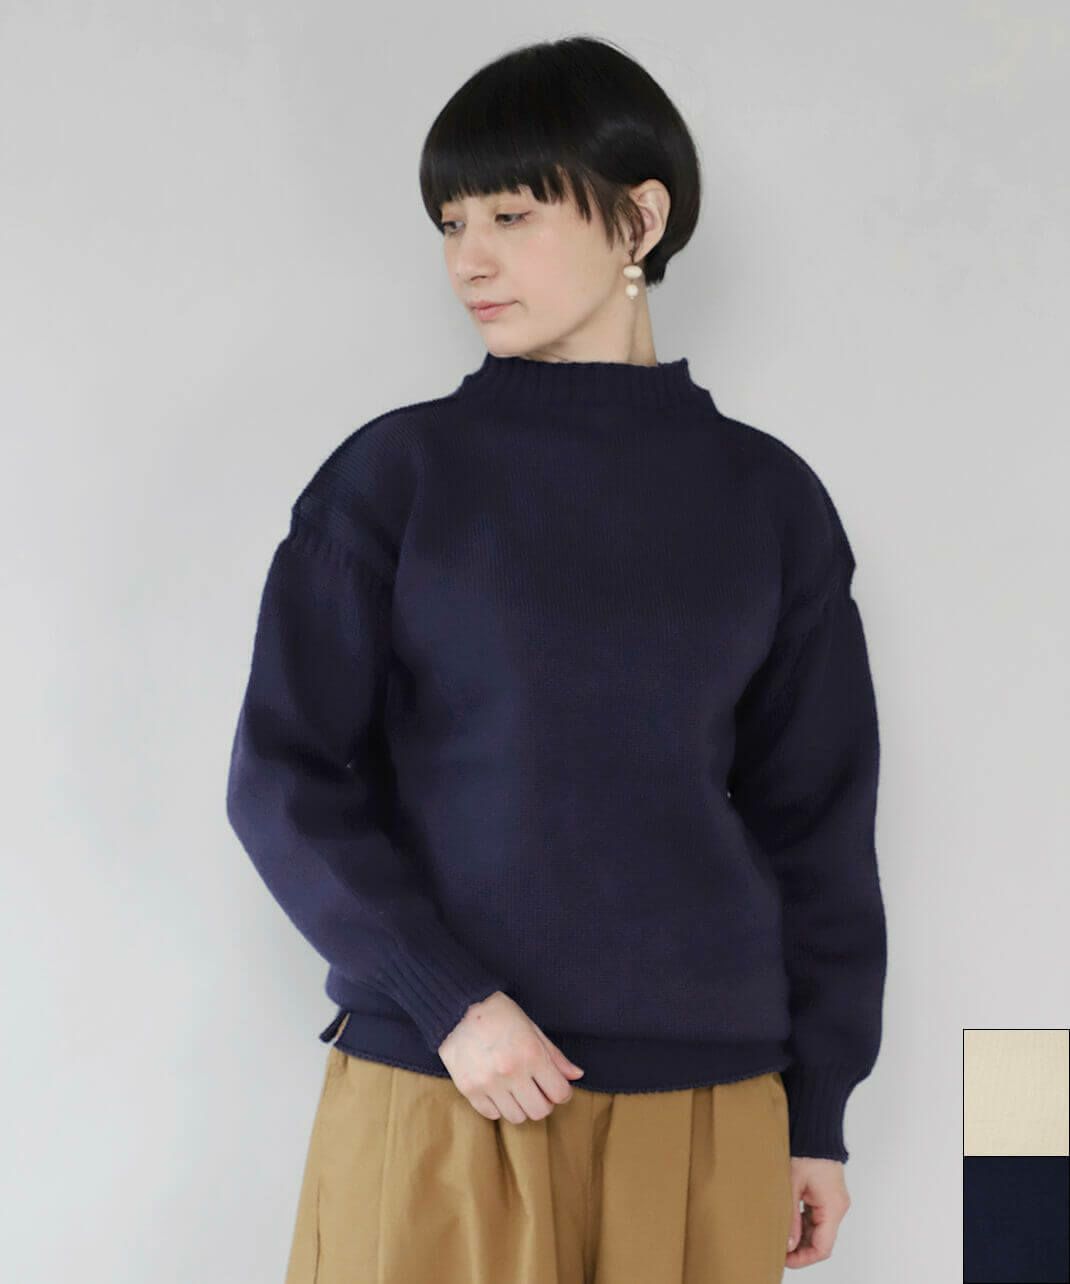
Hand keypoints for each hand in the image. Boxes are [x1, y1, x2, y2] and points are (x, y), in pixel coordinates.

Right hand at [437, 991, 584, 1122]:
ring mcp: (488, 1083)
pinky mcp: (468, 1089)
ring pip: (517, 1117)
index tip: (554, 1085)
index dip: (561, 1091)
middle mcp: (510, 1072)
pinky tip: (497, 1089)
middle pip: (539, 1111)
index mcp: (531, 1054)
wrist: (458, 1008)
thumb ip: (554, 1055)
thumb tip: (576, 1075)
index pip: (560, 1093)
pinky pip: (492, 1114)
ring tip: (516, 1090)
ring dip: (521, 1107)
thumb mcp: (532, 1027)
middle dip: (543, 1102)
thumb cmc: (499, 1014)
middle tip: (536, 1089)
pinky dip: (498, 1106)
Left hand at [785, 1156, 850, 1267]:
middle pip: (821, 1241)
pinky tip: (788, 1221)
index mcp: (832, 1207)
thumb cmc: (805, 1151)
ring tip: (780, 1235)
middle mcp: (837, 1207)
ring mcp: (834, 1201)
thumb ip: (791, 1217)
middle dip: (800, 1248)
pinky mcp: (828, 1195)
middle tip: (779, 1249)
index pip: (822, 1247)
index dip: (803, 1258)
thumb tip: (788, 1244)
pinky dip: (804, 1223)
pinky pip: (818, 1217)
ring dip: (801, 1236)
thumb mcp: (792, 1185)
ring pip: (819, 1230)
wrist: (815, 1130)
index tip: (785, 1259)